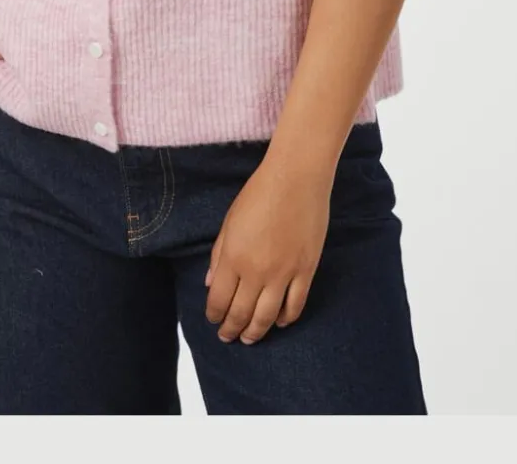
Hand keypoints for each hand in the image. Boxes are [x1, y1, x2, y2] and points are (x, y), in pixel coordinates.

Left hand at [204, 154, 331, 344]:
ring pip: (267, 317)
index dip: (214, 315)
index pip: (219, 299)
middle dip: (231, 329)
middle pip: (241, 313)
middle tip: (228, 337)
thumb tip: (209, 283)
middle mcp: (256, 271)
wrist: (296, 178)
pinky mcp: (306, 271)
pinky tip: (278, 322)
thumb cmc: (258, 194)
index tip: (213, 320)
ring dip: (256, 332)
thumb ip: (219, 255)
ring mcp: (283, 273)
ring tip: (249, 339)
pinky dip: (285, 319)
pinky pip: (295, 305)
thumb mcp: (229, 221)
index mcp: (233, 257)